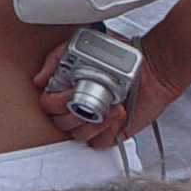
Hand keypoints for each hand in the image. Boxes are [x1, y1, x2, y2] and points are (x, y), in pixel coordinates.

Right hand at [33, 38, 180, 147]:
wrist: (152, 68)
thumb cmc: (120, 55)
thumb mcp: (79, 47)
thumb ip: (54, 60)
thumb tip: (38, 80)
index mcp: (67, 88)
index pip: (48, 105)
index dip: (55, 103)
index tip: (69, 93)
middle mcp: (78, 106)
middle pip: (60, 123)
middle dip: (74, 114)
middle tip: (89, 103)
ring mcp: (95, 120)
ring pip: (78, 135)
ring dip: (93, 123)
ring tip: (109, 108)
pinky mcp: (113, 131)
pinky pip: (100, 143)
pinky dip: (107, 133)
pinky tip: (117, 116)